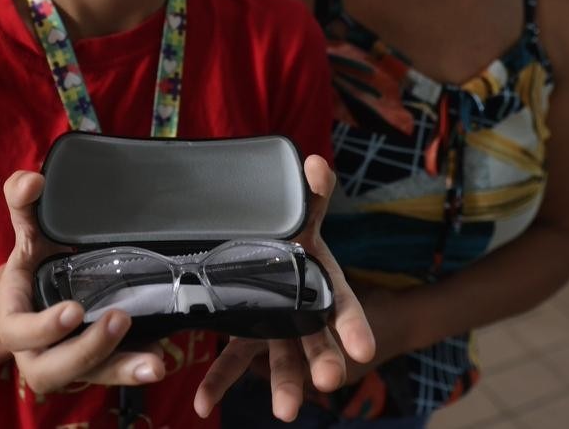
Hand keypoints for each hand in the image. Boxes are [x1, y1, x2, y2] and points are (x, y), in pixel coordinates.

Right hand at [0, 171, 166, 394]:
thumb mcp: (28, 233)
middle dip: (88, 350)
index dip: (44, 327)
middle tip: (120, 318)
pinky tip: (160, 359)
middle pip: (52, 369)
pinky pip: (113, 375)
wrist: (43, 290)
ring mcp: (67, 363)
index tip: (74, 310)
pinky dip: (136, 368)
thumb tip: (32, 181)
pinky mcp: (95, 366)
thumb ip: (24, 204)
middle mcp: (35, 350)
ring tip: (155, 362)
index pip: (19, 331)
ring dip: (121, 370)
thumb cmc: (36, 259)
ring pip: (88, 378)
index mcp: (14, 317)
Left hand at [194, 155, 375, 420]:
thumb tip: (317, 164)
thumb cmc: (288, 233)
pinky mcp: (242, 336)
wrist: (256, 245)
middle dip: (323, 360)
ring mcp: (273, 328)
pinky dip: (217, 383)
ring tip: (285, 412)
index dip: (354, 325)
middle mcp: (301, 312)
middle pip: (316, 340)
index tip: (365, 349)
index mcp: (320, 282)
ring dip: (283, 385)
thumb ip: (311, 193)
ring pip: (279, 359)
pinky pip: (231, 362)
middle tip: (327, 381)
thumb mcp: (301, 214)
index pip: (343, 305)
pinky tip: (203, 405)